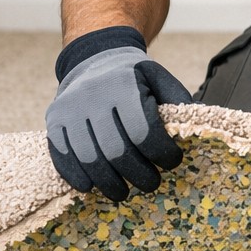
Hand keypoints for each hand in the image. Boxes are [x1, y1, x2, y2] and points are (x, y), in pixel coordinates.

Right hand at [45, 26, 193, 201]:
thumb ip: (178, 102)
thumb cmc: (133, 76)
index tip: (173, 162)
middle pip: (117, 151)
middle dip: (139, 175)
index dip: (162, 153)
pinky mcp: (53, 123)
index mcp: (123, 85)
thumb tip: (197, 132)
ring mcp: (69, 111)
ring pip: (89, 160)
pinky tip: (92, 187)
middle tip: (151, 184)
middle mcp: (92, 97)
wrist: (93, 58)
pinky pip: (62, 158)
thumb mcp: (159, 78)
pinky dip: (78, 177)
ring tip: (124, 192)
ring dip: (109, 184)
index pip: (145, 131)